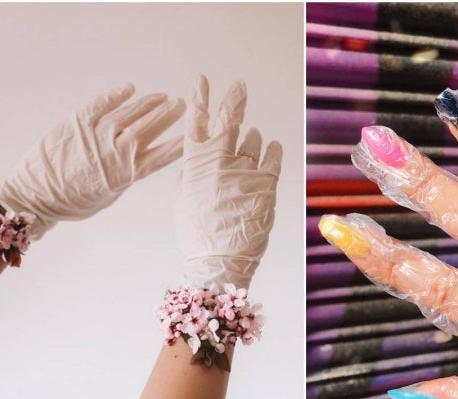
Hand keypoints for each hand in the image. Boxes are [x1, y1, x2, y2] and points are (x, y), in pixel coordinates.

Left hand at [0, 84, 184, 238]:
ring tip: (162, 97)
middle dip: (168, 114)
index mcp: (127, 174)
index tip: (190, 133)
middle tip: (181, 104)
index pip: (162, 154)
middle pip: (150, 127)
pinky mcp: (78, 122)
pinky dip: (118, 95)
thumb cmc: (72, 203)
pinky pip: (102, 103)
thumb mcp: (108, 195)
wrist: (36, 196)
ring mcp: (98, 134)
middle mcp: (117, 151)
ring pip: (130, 113)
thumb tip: (137, 160)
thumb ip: (126, 175)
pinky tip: (130, 89)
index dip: (178, 142)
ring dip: (149, 103)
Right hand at [176, 75, 280, 288]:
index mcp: (194, 164)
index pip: (196, 123)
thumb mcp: (184, 200)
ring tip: (250, 147)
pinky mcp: (267, 182)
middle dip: (234, 101)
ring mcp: (244, 169)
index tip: (201, 80)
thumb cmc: (199, 234)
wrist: (220, 260)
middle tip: (239, 86)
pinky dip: (273, 150)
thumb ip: (192, 173)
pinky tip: (272, 147)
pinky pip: (273, 156)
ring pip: (253, 141)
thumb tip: (199, 158)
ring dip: (252, 140)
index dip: (199, 99)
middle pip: (229, 121)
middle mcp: (219, 161)